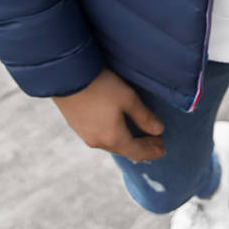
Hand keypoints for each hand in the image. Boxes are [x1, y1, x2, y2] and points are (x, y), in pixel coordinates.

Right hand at [51, 67, 165, 161]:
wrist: (66, 77)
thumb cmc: (101, 86)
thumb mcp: (128, 98)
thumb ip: (144, 116)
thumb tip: (158, 130)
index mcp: (113, 137)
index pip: (137, 152)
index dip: (151, 151)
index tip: (162, 148)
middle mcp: (98, 142)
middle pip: (124, 150)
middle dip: (141, 147)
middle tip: (155, 143)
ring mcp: (85, 135)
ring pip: (111, 144)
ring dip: (127, 142)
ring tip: (138, 137)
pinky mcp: (76, 126)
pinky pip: (100, 137)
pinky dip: (114, 137)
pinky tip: (116, 129)